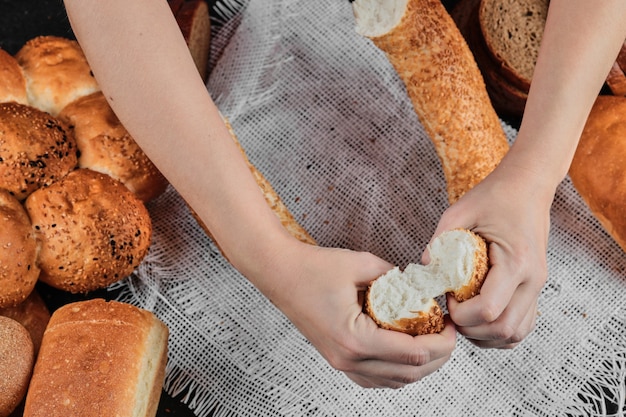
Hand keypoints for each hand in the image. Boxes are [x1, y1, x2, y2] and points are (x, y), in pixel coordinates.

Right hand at [264, 242, 456, 388]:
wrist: (279, 274)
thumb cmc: (313, 268)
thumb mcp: (360, 263)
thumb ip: (395, 277)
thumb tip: (420, 286)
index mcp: (355, 338)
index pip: (414, 353)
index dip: (442, 342)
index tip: (452, 325)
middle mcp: (348, 359)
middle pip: (409, 373)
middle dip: (438, 356)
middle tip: (449, 334)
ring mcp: (341, 364)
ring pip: (394, 381)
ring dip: (420, 366)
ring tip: (433, 341)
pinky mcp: (338, 360)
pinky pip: (376, 378)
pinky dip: (398, 370)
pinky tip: (407, 352)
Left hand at [425, 161, 551, 348]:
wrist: (528, 186)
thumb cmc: (495, 196)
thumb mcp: (460, 211)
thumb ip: (440, 240)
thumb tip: (423, 269)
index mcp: (516, 261)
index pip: (488, 309)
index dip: (461, 313)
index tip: (446, 298)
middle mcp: (532, 280)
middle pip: (503, 330)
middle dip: (470, 329)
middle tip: (451, 312)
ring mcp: (537, 287)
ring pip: (514, 335)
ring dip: (485, 335)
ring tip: (463, 316)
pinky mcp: (534, 289)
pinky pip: (521, 326)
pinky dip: (499, 332)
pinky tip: (478, 318)